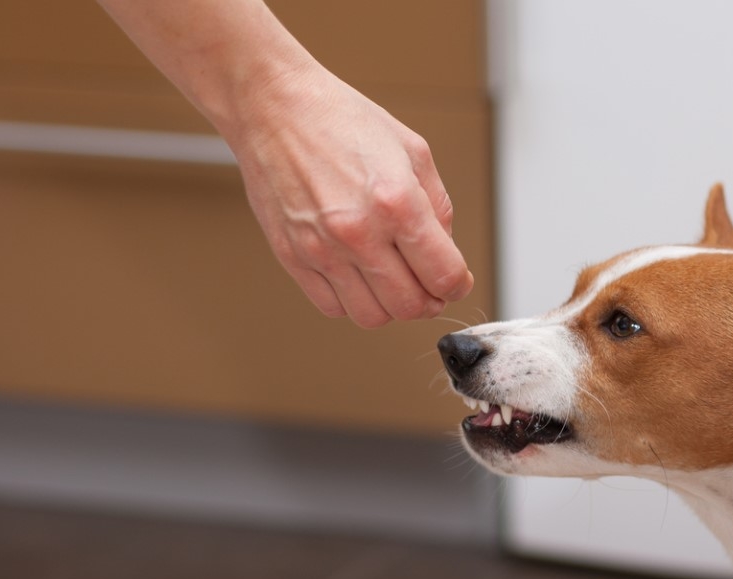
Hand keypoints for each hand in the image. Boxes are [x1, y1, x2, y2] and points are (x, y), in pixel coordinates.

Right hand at [230, 67, 472, 326]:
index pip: (444, 276)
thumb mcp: (413, 151)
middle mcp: (359, 232)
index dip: (457, 285)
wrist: (274, 106)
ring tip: (390, 279)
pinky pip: (332, 307)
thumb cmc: (341, 120)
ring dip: (390, 306)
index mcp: (397, 202)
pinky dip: (351, 300)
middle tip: (427, 284)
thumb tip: (446, 253)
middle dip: (429, 301)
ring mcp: (322, 249)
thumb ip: (439, 208)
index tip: (455, 281)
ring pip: (372, 316)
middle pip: (410, 306)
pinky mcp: (292, 256)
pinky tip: (356, 274)